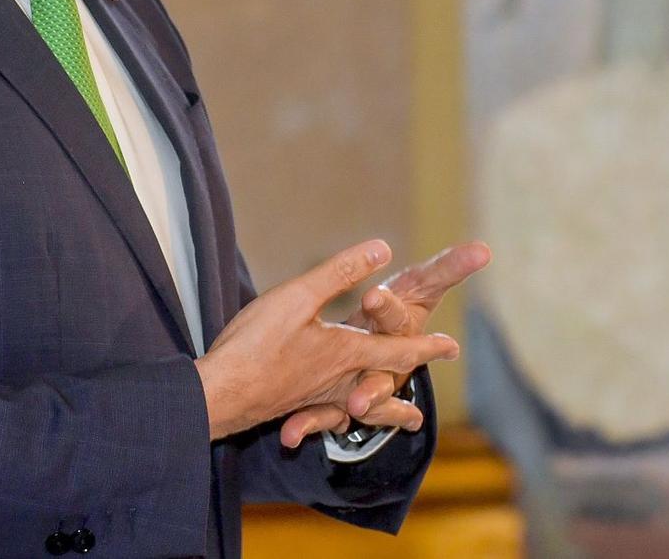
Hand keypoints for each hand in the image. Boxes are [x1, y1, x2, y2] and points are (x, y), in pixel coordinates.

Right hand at [195, 239, 460, 440]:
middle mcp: (335, 381)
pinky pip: (323, 414)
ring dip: (376, 413)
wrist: (217, 397)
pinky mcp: (288, 404)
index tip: (452, 348)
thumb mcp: (299, 296)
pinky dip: (335, 418)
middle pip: (379, 387)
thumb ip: (341, 272)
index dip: (426, 347)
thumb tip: (383, 248)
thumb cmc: (256, 345)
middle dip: (402, 393)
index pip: (397, 350)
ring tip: (392, 421)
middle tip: (419, 411)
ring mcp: (311, 397)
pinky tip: (329, 417)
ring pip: (353, 407)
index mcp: (345, 353)